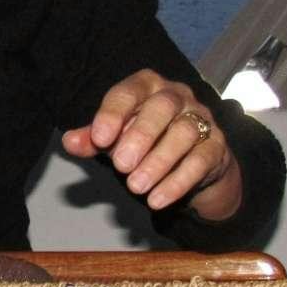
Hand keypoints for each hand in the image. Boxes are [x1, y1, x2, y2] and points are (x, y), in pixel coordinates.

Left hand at [62, 69, 243, 220]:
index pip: (130, 91)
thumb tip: (69, 142)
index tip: (99, 139)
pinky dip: (177, 181)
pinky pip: (201, 160)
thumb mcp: (116, 139)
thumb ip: (93, 140)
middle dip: (140, 135)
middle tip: (120, 166)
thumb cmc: (147, 141)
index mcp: (148, 86)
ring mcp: (201, 119)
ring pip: (184, 133)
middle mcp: (178, 96)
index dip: (113, 113)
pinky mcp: (217, 146)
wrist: (194, 161)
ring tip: (135, 187)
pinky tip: (156, 200)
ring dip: (158, 162)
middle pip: (163, 106)